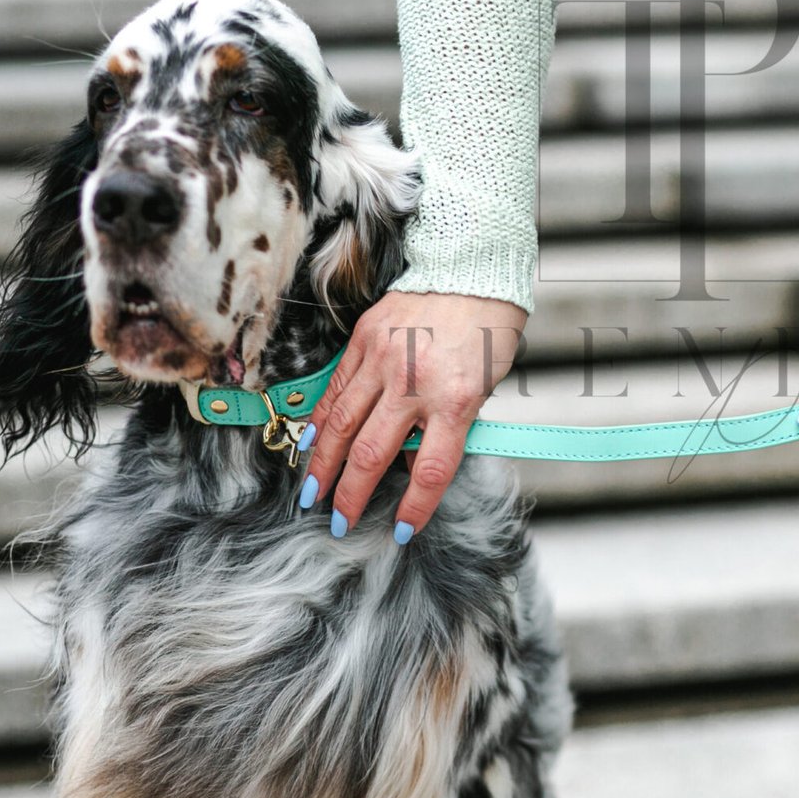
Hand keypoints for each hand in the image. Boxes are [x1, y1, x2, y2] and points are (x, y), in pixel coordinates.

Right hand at [300, 291, 526, 541]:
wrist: (471, 266)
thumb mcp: (484, 386)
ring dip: (323, 464)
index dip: (415, 507)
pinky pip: (336, 388)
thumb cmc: (487, 330)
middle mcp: (416, 381)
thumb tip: (413, 466)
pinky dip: (320, 421)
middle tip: (339, 522)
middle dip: (351, 496)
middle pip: (372, 453)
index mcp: (457, 398)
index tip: (402, 532)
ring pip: (341, 423)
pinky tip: (311, 444)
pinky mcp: (364, 339)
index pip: (432, 469)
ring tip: (311, 493)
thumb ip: (450, 428)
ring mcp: (384, 358)